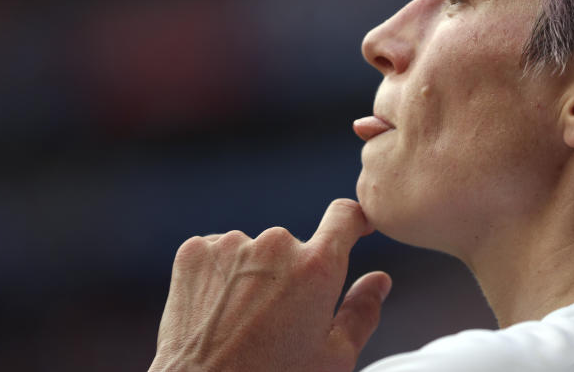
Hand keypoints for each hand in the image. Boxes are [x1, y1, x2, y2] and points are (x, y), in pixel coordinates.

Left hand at [149, 199, 391, 371]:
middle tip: (275, 318)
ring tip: (239, 320)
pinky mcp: (195, 251)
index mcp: (316, 267)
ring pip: (253, 250)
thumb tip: (378, 282)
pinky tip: (215, 310)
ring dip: (251, 273)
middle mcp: (276, 244)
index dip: (352, 221)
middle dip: (288, 273)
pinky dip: (217, 274)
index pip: (345, 215)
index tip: (353, 229)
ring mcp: (231, 244)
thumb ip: (362, 312)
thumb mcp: (332, 358)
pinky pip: (217, 251)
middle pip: (293, 245)